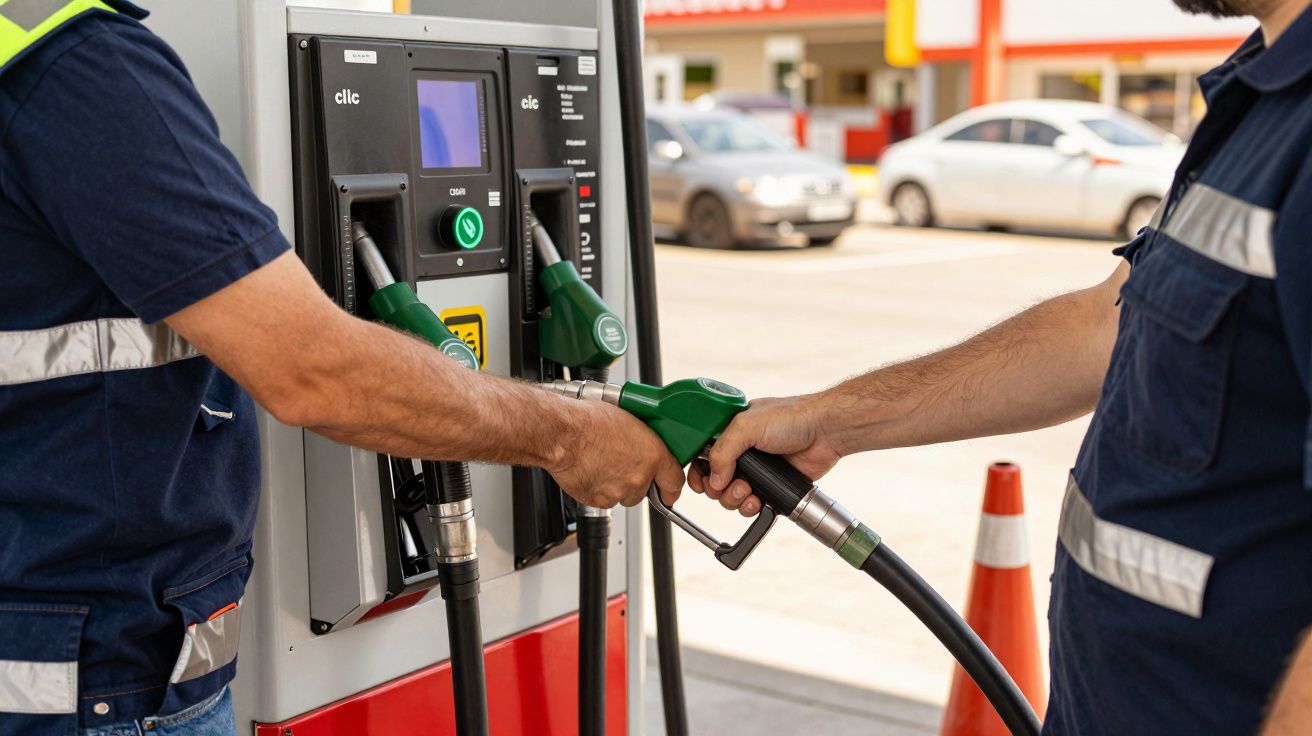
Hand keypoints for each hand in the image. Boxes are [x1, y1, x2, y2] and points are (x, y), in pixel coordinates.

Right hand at [551, 400, 684, 508]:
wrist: (563, 434)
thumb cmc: (590, 421)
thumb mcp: (629, 421)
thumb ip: (643, 442)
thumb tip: (645, 446)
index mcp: (652, 455)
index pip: (674, 481)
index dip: (671, 488)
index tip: (669, 491)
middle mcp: (639, 477)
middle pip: (646, 490)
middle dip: (636, 481)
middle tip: (621, 464)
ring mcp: (619, 491)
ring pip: (624, 496)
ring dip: (617, 486)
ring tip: (602, 465)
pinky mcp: (598, 500)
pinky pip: (604, 500)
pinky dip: (599, 490)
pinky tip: (591, 472)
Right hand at [688, 395, 840, 516]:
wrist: (825, 432)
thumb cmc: (792, 417)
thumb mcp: (747, 425)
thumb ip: (724, 451)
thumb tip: (714, 480)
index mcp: (731, 433)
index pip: (704, 455)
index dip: (699, 471)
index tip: (700, 483)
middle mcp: (742, 453)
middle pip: (715, 481)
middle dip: (719, 489)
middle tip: (733, 484)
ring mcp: (757, 471)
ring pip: (731, 496)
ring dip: (735, 499)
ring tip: (749, 491)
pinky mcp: (772, 486)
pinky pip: (752, 504)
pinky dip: (751, 507)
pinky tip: (759, 500)